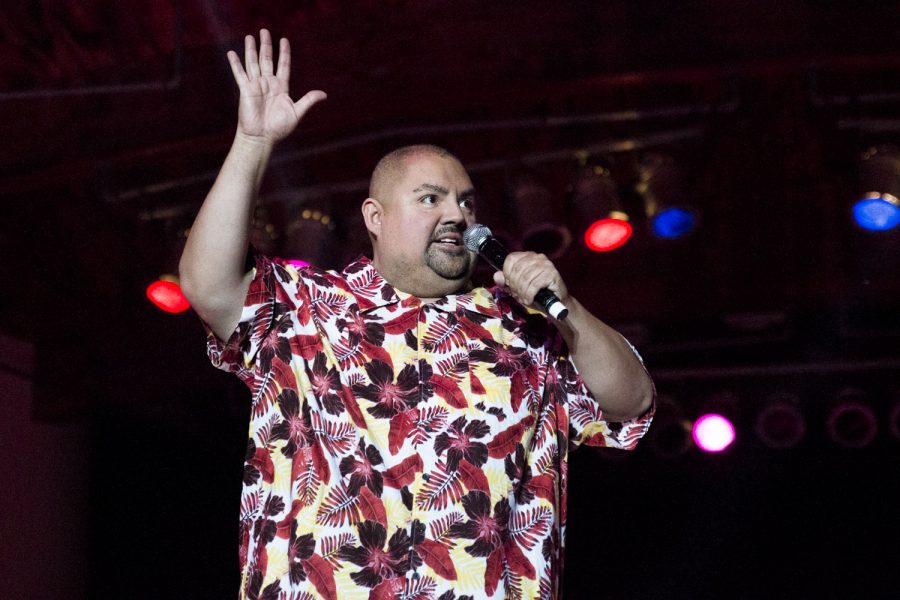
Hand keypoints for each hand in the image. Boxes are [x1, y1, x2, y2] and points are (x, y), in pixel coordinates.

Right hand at [227, 29, 325, 143]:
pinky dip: (236, 63)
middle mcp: (268, 83)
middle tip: (264, 30)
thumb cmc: (279, 128)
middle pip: (267, 59)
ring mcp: (256, 86)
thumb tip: (324, 94)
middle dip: (266, 45)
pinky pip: (240, 74)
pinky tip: (232, 53)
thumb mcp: (297, 112)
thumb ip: (308, 100)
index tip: (284, 40)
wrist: (262, 137)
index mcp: (281, 87)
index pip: (283, 65)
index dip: (284, 53)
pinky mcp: (246, 90)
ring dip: (251, 49)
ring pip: (253, 63)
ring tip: (250, 36)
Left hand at [492, 252, 568, 310]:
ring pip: (525, 278)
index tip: (510, 286)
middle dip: (515, 286)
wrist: (556, 303)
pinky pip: (534, 284)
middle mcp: (537, 257)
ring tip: (524, 299)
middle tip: (518, 296)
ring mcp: (546, 264)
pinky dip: (529, 295)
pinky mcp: (552, 273)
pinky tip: (530, 300)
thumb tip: (497, 275)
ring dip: (522, 292)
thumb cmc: (536, 294)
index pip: (510, 259)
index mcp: (527, 256)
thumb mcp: (517, 288)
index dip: (507, 274)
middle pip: (517, 270)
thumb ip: (506, 282)